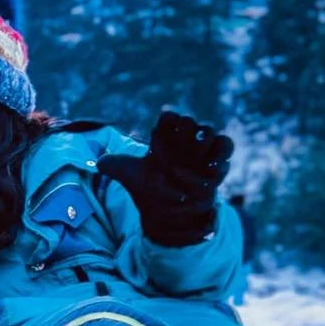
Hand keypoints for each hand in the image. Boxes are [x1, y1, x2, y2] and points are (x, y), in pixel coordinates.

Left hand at [97, 111, 233, 246]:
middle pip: (189, 121)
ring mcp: (201, 149)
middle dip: (186, 130)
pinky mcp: (217, 160)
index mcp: (162, 137)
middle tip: (179, 146)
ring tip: (197, 152)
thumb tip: (98, 163)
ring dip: (205, 140)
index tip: (158, 139)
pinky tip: (212, 170)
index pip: (168, 117)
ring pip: (209, 130)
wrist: (167, 208)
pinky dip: (222, 155)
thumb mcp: (130, 177)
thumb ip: (114, 166)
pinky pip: (225, 146)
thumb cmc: (148, 187)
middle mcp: (182, 139)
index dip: (166, 124)